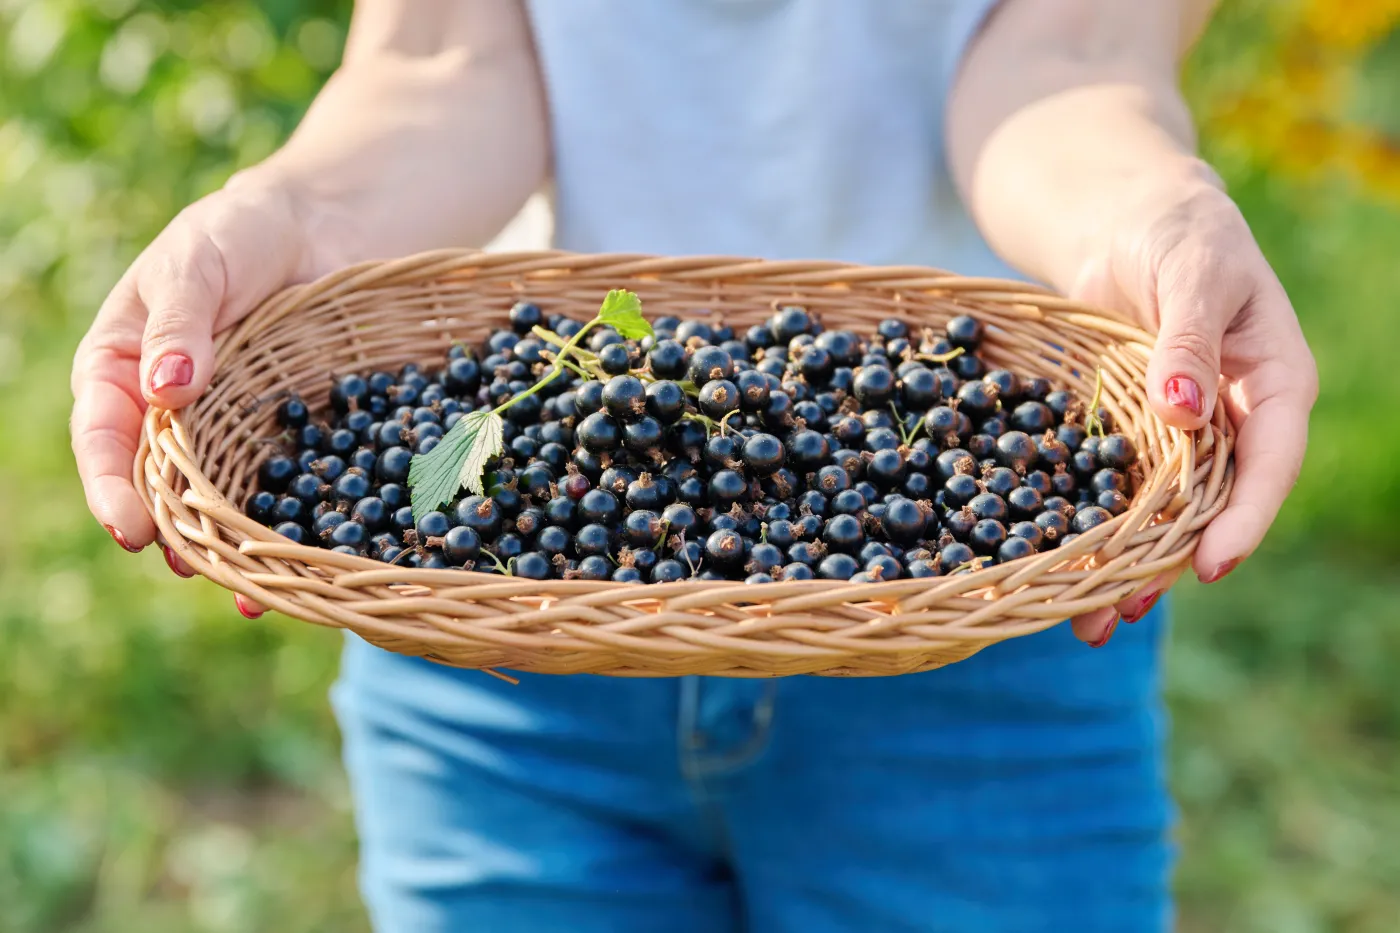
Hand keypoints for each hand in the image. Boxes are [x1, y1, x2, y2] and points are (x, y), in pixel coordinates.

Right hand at [71, 174, 318, 614]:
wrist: (316, 229)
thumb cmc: (235, 235)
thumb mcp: (197, 264)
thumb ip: (181, 322)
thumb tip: (166, 389)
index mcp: (121, 372)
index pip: (104, 439)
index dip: (112, 487)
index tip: (130, 527)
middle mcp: (168, 414)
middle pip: (159, 486)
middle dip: (174, 532)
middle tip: (193, 567)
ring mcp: (228, 430)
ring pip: (218, 500)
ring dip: (231, 547)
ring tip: (251, 588)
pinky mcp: (283, 436)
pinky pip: (279, 487)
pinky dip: (286, 524)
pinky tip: (303, 566)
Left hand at [1064, 169, 1317, 645]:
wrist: (1130, 220)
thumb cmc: (1179, 232)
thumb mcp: (1192, 274)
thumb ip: (1188, 341)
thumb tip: (1182, 413)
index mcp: (1273, 384)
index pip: (1270, 462)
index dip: (1244, 518)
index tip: (1212, 565)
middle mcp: (1233, 420)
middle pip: (1214, 505)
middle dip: (1173, 562)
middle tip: (1124, 608)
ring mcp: (1183, 432)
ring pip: (1165, 510)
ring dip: (1129, 563)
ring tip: (1090, 618)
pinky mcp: (1135, 432)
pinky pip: (1121, 487)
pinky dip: (1098, 524)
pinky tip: (1065, 566)